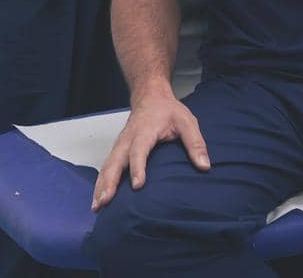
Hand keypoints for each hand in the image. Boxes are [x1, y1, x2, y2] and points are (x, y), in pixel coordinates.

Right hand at [91, 93, 210, 210]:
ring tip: (98, 206)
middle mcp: (128, 138)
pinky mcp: (117, 150)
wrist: (150, 97)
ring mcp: (120, 144)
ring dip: (101, 185)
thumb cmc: (168, 111)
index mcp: (145, 131)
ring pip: (107, 165)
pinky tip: (98, 199)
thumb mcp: (186, 122)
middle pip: (116, 160)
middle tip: (106, 200)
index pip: (139, 150)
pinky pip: (106, 167)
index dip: (138, 167)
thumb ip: (195, 143)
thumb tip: (204, 166)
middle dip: (110, 181)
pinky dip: (100, 183)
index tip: (137, 185)